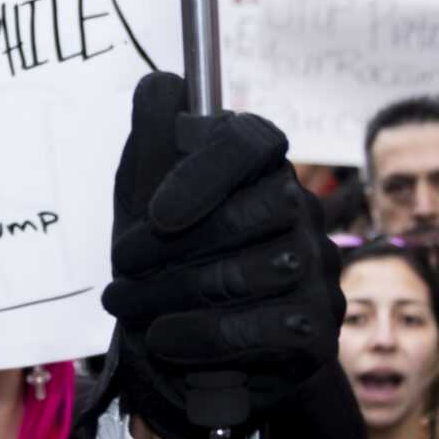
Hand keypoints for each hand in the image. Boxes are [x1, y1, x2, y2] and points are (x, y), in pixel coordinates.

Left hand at [100, 73, 341, 438]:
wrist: (180, 352)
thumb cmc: (161, 262)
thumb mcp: (141, 198)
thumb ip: (151, 139)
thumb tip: (162, 87)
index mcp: (257, 169)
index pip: (254, 141)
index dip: (208, 171)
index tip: (156, 215)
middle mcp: (300, 210)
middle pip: (268, 205)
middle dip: (182, 244)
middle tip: (119, 269)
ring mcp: (317, 268)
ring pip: (266, 267)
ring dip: (181, 292)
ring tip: (126, 307)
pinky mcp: (318, 327)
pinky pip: (275, 327)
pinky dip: (207, 334)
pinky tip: (163, 338)